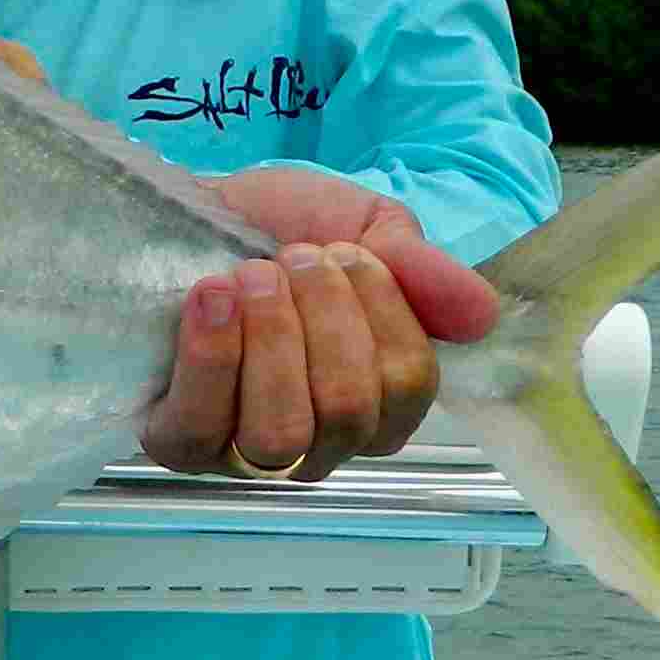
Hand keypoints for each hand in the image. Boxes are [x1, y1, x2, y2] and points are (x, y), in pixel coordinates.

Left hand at [141, 170, 502, 480]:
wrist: (189, 208)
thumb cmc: (280, 228)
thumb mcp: (364, 228)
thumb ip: (422, 270)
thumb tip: (482, 315)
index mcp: (377, 402)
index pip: (409, 388)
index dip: (383, 310)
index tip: (346, 251)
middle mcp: (318, 443)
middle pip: (349, 413)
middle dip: (326, 316)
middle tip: (297, 257)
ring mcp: (244, 452)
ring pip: (282, 433)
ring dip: (273, 335)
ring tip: (252, 274)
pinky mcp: (178, 443)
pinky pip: (202, 429)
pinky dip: (213, 354)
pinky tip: (212, 294)